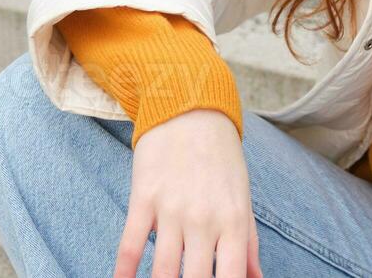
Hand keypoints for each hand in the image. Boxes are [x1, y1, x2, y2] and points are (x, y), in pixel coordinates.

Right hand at [114, 109, 261, 277]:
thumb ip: (248, 244)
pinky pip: (130, 243)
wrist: (190, 110)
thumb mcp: (243, 200)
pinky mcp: (143, 198)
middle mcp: (204, 219)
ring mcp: (172, 209)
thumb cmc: (221, 160)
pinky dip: (123, 271)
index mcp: (234, 222)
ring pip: (162, 269)